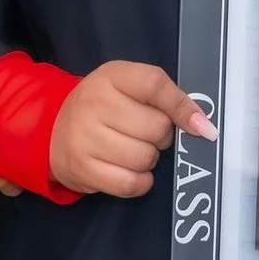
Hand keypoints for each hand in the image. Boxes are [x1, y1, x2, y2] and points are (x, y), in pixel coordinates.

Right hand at [48, 60, 216, 197]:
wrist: (53, 130)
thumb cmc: (104, 107)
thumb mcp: (129, 88)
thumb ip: (167, 99)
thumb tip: (205, 128)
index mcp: (111, 76)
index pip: (155, 85)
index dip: (182, 106)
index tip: (201, 126)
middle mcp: (94, 103)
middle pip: (156, 128)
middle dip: (162, 136)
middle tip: (146, 133)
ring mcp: (84, 137)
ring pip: (145, 158)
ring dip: (149, 159)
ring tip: (133, 149)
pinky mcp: (81, 169)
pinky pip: (130, 183)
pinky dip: (140, 182)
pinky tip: (130, 170)